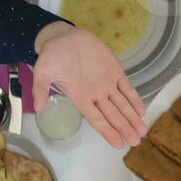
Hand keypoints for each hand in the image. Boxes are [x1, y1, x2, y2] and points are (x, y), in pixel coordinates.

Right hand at [33, 23, 146, 147]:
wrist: (62, 36)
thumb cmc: (52, 55)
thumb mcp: (42, 71)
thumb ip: (41, 89)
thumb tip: (38, 108)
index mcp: (80, 98)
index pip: (97, 120)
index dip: (108, 132)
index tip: (119, 144)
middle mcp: (95, 94)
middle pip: (113, 115)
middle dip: (124, 128)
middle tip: (136, 141)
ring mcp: (106, 83)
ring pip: (122, 104)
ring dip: (132, 117)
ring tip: (142, 130)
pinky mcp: (114, 70)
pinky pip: (127, 87)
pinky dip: (134, 98)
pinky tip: (141, 110)